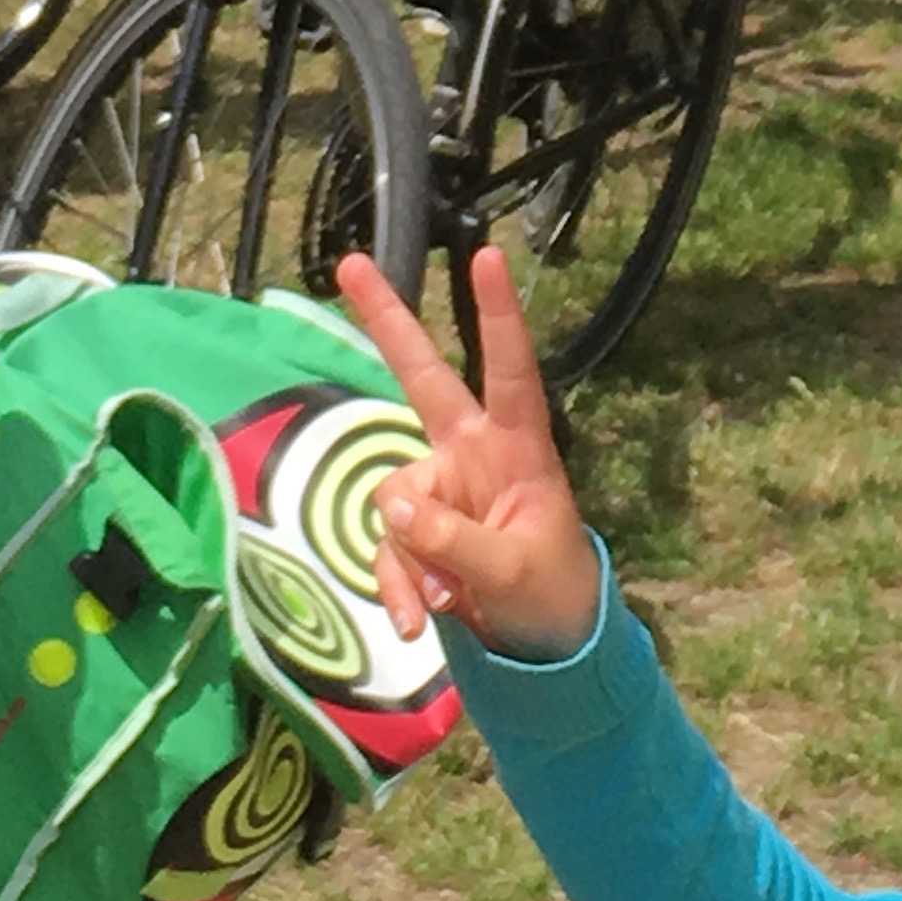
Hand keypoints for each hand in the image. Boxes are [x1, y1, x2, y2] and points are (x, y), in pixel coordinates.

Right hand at [334, 248, 602, 659]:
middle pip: (423, 375)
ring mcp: (438, 487)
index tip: (488, 254)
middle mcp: (471, 451)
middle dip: (386, 320)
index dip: (497, 314)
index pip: (510, 369)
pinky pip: (385, 549)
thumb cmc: (551, 591)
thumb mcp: (512, 570)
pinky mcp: (415, 530)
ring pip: (392, 502)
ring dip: (407, 561)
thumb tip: (392, 506)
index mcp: (517, 445)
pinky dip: (395, 587)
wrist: (542, 646)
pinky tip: (415, 621)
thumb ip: (452, 538)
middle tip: (350, 262)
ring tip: (441, 604)